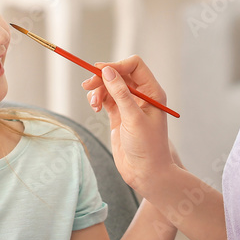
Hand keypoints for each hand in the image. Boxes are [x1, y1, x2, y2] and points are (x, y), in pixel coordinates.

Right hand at [82, 55, 177, 195]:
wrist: (145, 173)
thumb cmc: (147, 147)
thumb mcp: (133, 118)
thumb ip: (120, 93)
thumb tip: (107, 70)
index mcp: (153, 92)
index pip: (135, 66)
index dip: (117, 65)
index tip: (100, 71)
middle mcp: (142, 95)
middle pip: (119, 74)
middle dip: (102, 77)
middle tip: (87, 85)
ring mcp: (129, 105)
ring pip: (110, 86)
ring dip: (98, 90)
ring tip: (93, 104)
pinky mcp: (118, 115)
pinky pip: (106, 98)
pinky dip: (97, 99)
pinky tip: (95, 108)